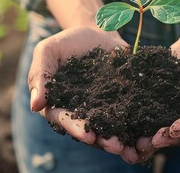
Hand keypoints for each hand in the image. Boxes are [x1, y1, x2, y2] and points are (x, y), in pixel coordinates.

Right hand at [28, 26, 143, 161]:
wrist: (98, 32)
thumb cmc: (68, 42)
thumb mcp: (48, 51)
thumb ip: (40, 75)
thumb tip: (34, 106)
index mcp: (58, 104)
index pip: (64, 119)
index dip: (75, 129)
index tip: (87, 136)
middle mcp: (79, 113)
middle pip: (89, 131)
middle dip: (102, 140)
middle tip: (115, 146)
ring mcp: (102, 110)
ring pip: (109, 130)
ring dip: (119, 141)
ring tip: (130, 147)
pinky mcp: (121, 105)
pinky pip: (128, 119)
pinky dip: (135, 130)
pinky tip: (145, 138)